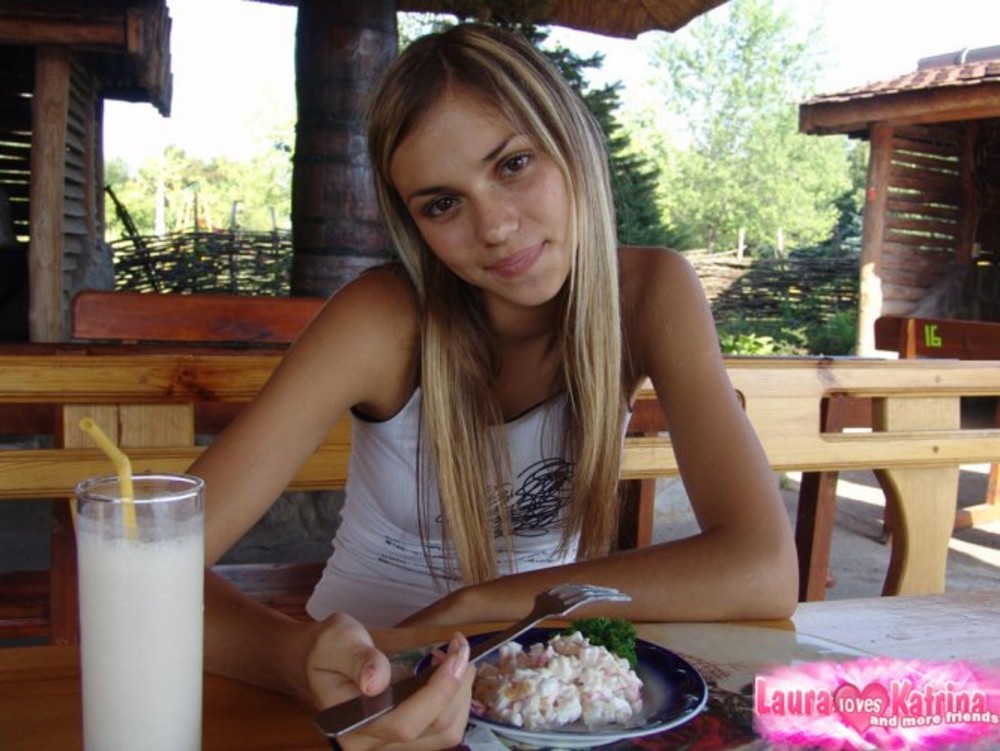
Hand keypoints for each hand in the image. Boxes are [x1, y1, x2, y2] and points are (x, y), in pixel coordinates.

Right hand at [307, 614, 473, 750]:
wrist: (321, 662)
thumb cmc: (328, 649)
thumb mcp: (337, 641)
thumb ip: (357, 659)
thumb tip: (375, 681)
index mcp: (350, 725)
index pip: (404, 723)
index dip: (439, 691)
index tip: (456, 653)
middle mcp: (370, 746)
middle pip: (434, 731)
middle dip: (457, 686)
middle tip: (459, 647)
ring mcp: (389, 746)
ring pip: (445, 733)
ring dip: (461, 694)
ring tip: (455, 659)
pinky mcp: (405, 739)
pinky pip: (443, 730)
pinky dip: (455, 701)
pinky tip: (449, 674)